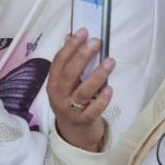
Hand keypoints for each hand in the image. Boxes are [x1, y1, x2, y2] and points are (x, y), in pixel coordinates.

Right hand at [46, 29, 113, 151]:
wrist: (73, 133)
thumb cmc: (71, 100)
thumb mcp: (66, 82)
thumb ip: (69, 61)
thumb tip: (71, 35)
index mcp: (53, 82)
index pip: (59, 61)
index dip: (71, 46)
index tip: (84, 32)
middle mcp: (59, 95)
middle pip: (69, 74)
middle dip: (82, 56)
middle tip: (97, 42)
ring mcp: (70, 109)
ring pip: (83, 91)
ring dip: (97, 75)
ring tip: (110, 61)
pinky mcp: (83, 120)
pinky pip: (93, 110)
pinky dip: (101, 100)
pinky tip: (110, 89)